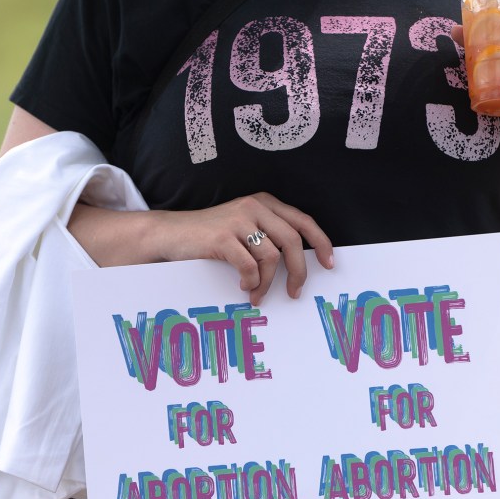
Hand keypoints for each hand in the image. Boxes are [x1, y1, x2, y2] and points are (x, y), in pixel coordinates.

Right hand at [150, 192, 334, 305]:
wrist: (170, 234)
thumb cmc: (209, 237)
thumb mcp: (243, 227)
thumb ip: (268, 236)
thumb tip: (298, 265)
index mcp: (264, 203)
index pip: (303, 221)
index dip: (320, 242)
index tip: (329, 264)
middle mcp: (254, 207)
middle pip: (292, 241)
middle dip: (299, 272)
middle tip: (295, 292)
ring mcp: (237, 221)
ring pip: (272, 257)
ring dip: (268, 283)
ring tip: (258, 295)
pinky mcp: (222, 238)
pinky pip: (249, 266)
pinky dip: (250, 282)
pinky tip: (244, 287)